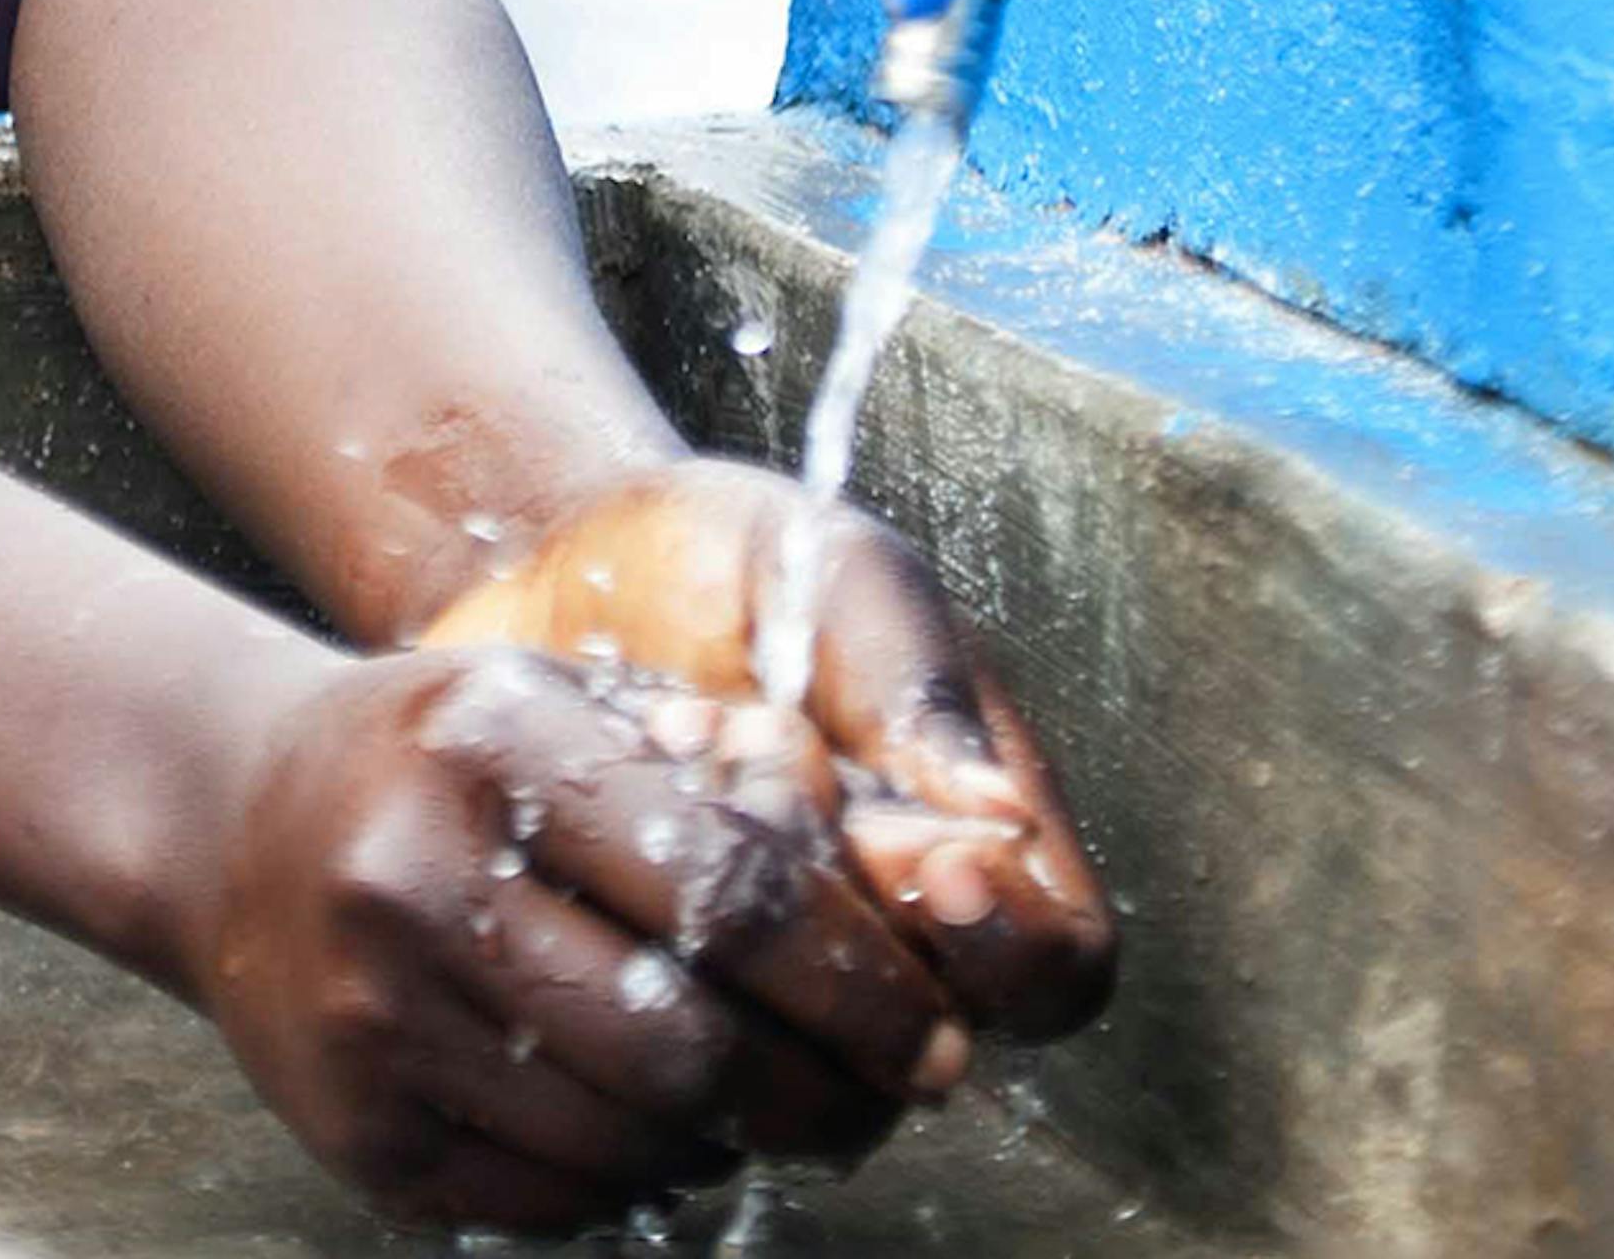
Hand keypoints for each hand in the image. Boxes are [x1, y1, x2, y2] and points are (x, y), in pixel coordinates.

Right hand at [170, 641, 978, 1231]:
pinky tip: (666, 1132)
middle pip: (688, 1048)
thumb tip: (896, 897)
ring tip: (777, 1109)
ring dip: (737, 1144)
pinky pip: (552, 1202)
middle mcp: (414, 883)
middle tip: (890, 1100)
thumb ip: (723, 769)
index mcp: (489, 746)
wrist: (233, 824)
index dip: (862, 980)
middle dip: (826, 1096)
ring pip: (628, 1143)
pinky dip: (639, 1183)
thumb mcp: (567, 701)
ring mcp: (374, 1022)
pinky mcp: (358, 1135)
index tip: (936, 1028)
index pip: (729, 889)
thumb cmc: (449, 757)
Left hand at [420, 461, 1120, 1046]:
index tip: (938, 862)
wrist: (558, 572)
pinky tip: (600, 803)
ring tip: (682, 752)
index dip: (1013, 947)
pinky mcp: (661, 988)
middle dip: (850, 916)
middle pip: (925, 1035)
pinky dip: (638, 928)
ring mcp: (772, 980)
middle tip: (777, 771)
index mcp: (982, 845)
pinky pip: (668, 1030)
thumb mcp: (838, 578)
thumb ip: (917, 688)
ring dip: (739, 916)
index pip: (1055, 972)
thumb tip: (999, 820)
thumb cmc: (727, 565)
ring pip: (795, 1048)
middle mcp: (889, 940)